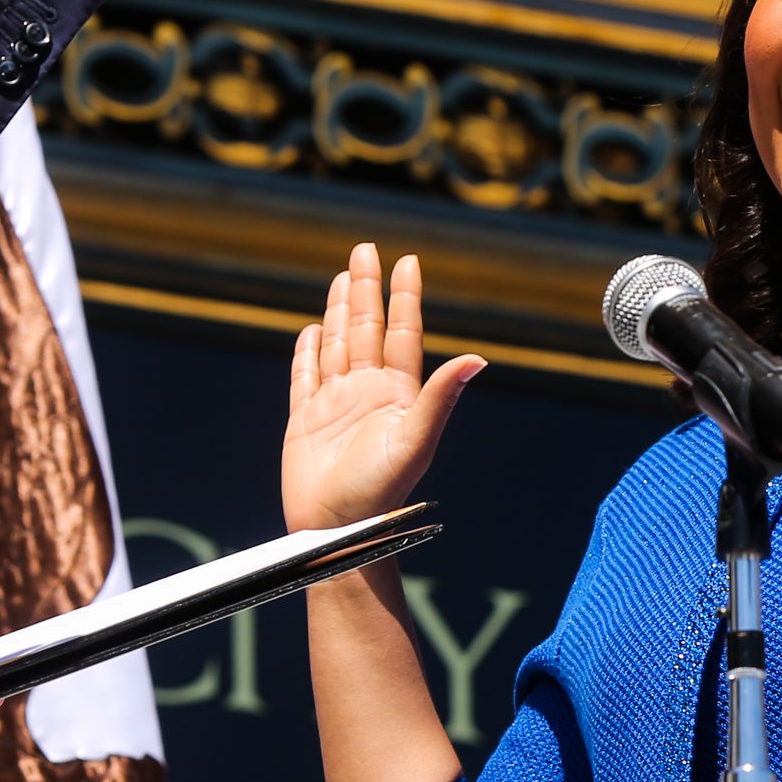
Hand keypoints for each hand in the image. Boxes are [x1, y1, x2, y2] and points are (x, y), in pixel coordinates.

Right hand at [282, 243, 482, 531]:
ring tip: (342, 277)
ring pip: (338, 345)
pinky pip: (305, 377)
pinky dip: (307, 352)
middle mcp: (368, 393)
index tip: (408, 261)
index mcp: (396, 394)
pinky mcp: (306, 422)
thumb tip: (476, 359)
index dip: (404, 296)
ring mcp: (336, 406)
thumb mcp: (415, 441)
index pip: (401, 332)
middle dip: (366, 288)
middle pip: (366, 328)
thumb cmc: (380, 494)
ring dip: (339, 310)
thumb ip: (440, 398)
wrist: (338, 532)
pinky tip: (311, 330)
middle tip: (365, 248)